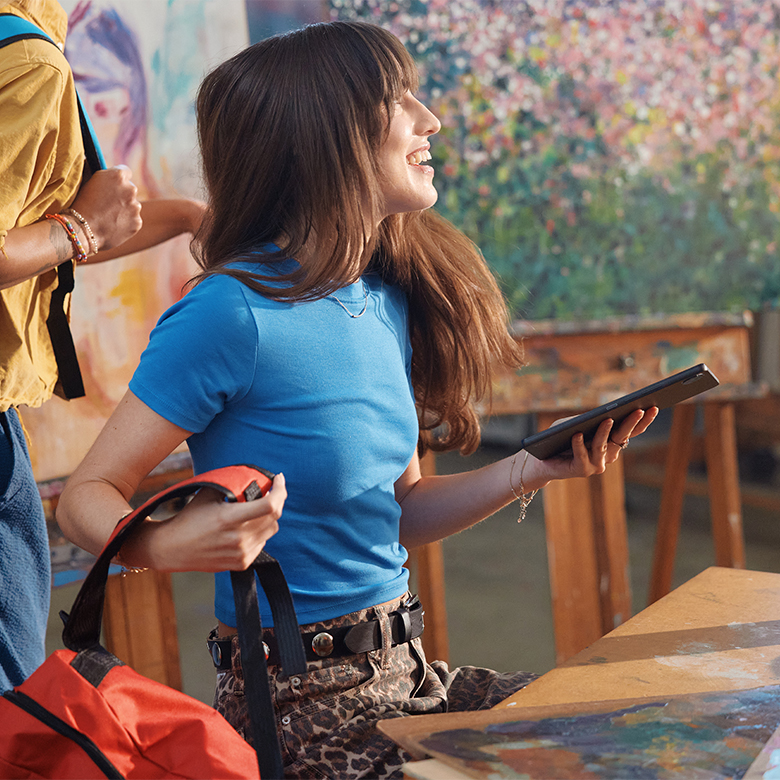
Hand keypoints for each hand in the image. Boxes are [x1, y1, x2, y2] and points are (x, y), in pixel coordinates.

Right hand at [70, 165, 142, 250]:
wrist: (82, 229)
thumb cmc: (79, 203)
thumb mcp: (86, 180)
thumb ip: (97, 172)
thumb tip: (92, 160)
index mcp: (118, 175)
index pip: (125, 172)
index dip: (117, 179)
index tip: (113, 184)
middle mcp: (131, 189)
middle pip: (130, 189)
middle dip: (122, 195)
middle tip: (108, 203)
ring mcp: (136, 207)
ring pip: (132, 206)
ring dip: (124, 209)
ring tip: (108, 216)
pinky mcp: (137, 222)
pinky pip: (133, 220)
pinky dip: (126, 223)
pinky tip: (112, 225)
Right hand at [119, 473, 285, 571]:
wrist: (173, 548)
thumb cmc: (189, 518)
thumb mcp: (208, 494)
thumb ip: (232, 484)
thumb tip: (254, 476)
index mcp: (230, 518)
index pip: (270, 506)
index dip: (280, 490)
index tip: (279, 478)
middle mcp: (238, 538)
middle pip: (274, 517)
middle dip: (276, 500)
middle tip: (269, 490)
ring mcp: (241, 553)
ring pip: (271, 530)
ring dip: (269, 516)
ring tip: (256, 509)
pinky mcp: (242, 563)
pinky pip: (262, 543)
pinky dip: (260, 532)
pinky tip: (247, 526)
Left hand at [523, 407, 658, 487]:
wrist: (541, 461)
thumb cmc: (559, 438)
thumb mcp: (572, 423)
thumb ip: (587, 419)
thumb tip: (602, 414)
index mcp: (610, 442)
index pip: (630, 431)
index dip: (643, 421)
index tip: (653, 406)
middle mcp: (607, 455)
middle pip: (621, 437)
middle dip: (632, 422)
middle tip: (640, 409)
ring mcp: (596, 464)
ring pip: (602, 445)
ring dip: (605, 432)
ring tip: (607, 419)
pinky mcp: (582, 470)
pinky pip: (581, 455)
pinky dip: (578, 444)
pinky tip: (577, 434)